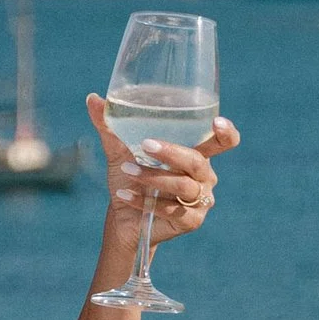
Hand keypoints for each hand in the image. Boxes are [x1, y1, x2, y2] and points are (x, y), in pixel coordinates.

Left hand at [87, 100, 237, 249]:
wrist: (121, 216)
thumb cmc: (128, 177)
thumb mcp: (119, 150)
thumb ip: (110, 126)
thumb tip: (93, 98)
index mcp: (196, 153)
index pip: (224, 142)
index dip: (226, 133)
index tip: (217, 122)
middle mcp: (204, 176)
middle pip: (197, 161)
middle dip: (171, 152)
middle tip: (146, 145)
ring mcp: (200, 200)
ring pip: (182, 186)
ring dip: (152, 178)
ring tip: (126, 171)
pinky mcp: (191, 221)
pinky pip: (171, 210)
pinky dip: (145, 202)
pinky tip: (124, 195)